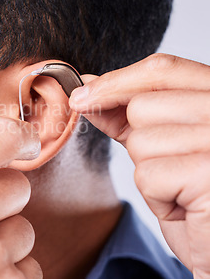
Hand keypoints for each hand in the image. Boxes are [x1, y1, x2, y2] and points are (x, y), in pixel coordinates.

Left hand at [69, 53, 209, 278]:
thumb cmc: (198, 204)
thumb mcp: (165, 148)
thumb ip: (132, 117)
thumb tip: (87, 92)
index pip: (164, 69)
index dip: (116, 81)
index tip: (81, 96)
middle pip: (144, 106)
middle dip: (140, 142)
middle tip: (173, 171)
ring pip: (141, 140)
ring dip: (151, 174)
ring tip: (183, 191)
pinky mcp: (209, 172)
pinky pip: (148, 175)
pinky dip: (158, 199)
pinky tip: (187, 209)